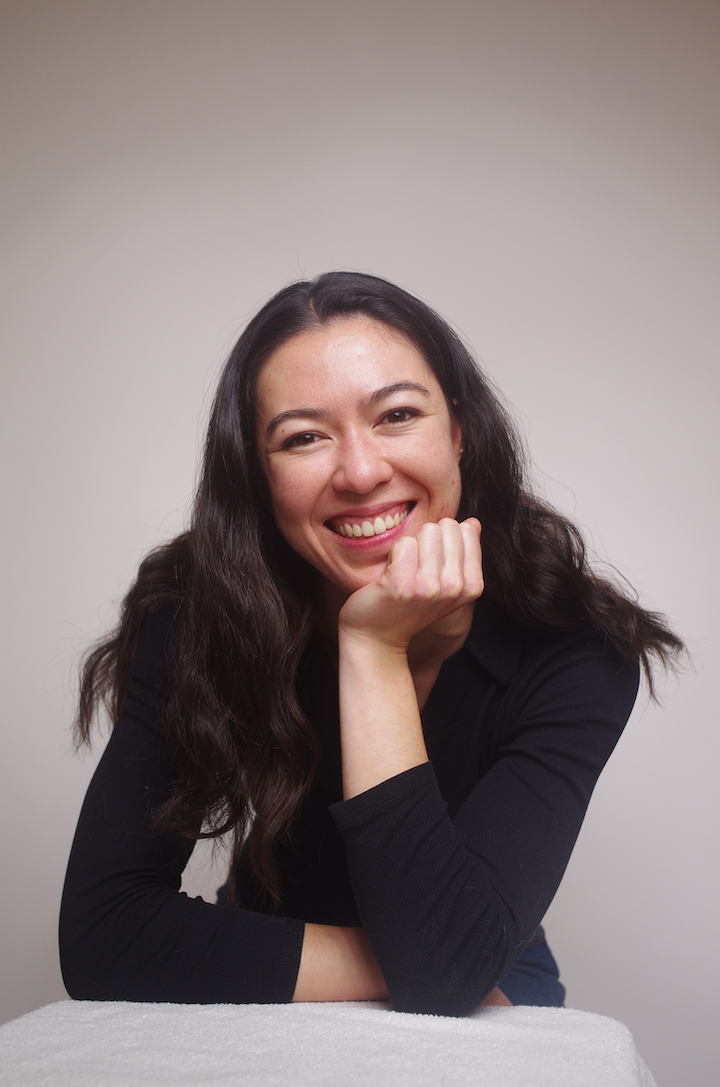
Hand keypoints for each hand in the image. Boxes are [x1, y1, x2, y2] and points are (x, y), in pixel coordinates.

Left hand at [338, 517, 483, 652]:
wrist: (377, 639)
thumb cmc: (407, 607)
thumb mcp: (444, 582)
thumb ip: (462, 552)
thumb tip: (472, 523)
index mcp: (472, 586)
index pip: (464, 530)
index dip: (442, 541)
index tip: (430, 566)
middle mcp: (455, 587)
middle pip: (445, 526)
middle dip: (427, 541)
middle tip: (415, 569)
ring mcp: (430, 586)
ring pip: (427, 531)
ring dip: (410, 547)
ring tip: (403, 573)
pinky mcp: (403, 584)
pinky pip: (404, 543)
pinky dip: (394, 554)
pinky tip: (390, 576)